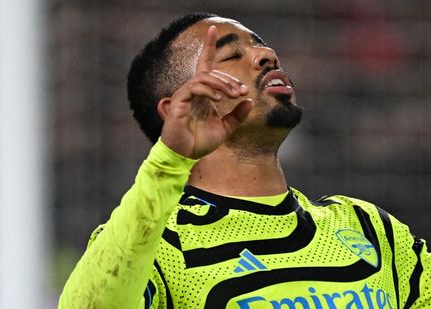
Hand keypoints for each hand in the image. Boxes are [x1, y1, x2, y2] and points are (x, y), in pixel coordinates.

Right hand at [158, 25, 253, 158]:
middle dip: (229, 80)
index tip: (213, 29)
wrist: (185, 156)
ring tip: (233, 95)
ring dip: (222, 84)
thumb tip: (250, 101)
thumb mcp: (225, 128)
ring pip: (204, 77)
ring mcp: (185, 96)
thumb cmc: (200, 142)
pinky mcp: (179, 103)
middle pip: (211, 72)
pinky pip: (194, 88)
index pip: (205, 65)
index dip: (208, 47)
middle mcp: (193, 91)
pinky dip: (208, 90)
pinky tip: (218, 99)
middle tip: (242, 92)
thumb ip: (237, 115)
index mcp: (203, 94)